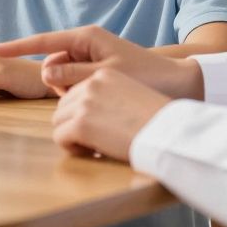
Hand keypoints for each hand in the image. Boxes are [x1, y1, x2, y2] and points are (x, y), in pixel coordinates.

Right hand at [0, 25, 202, 99]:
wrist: (179, 82)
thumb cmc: (146, 74)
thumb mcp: (106, 75)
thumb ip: (73, 74)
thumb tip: (45, 72)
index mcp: (87, 37)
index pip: (44, 41)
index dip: (18, 47)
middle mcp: (86, 43)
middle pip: (52, 62)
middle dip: (57, 79)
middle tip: (82, 92)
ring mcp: (91, 56)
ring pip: (63, 74)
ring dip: (69, 88)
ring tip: (96, 95)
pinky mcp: (97, 68)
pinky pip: (75, 80)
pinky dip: (78, 90)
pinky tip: (96, 97)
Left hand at [51, 68, 171, 160]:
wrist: (168, 131)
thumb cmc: (157, 119)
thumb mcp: (131, 95)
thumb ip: (109, 97)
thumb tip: (92, 115)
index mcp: (104, 75)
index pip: (77, 92)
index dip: (83, 113)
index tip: (99, 126)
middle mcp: (90, 84)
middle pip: (64, 106)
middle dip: (74, 124)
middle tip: (95, 139)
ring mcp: (84, 103)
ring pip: (59, 121)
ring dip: (72, 135)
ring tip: (94, 146)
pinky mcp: (80, 124)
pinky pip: (60, 137)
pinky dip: (72, 147)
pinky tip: (92, 152)